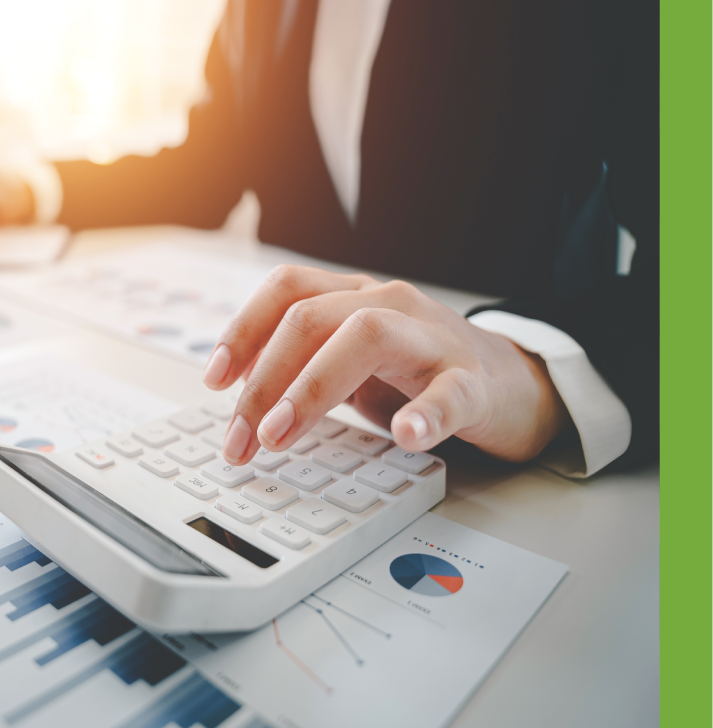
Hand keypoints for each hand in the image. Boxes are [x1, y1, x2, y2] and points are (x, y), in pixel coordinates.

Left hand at [202, 265, 568, 465]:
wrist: (513, 382)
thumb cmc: (421, 371)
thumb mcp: (352, 362)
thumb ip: (304, 365)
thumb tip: (240, 395)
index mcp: (356, 297)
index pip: (289, 289)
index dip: (243, 328)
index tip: (214, 378)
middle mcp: (390, 306)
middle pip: (312, 318)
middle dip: (263, 379)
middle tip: (241, 438)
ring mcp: (433, 339)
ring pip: (367, 335)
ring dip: (313, 386)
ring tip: (283, 434)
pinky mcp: (474, 382)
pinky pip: (450, 392)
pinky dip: (425, 414)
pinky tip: (405, 436)